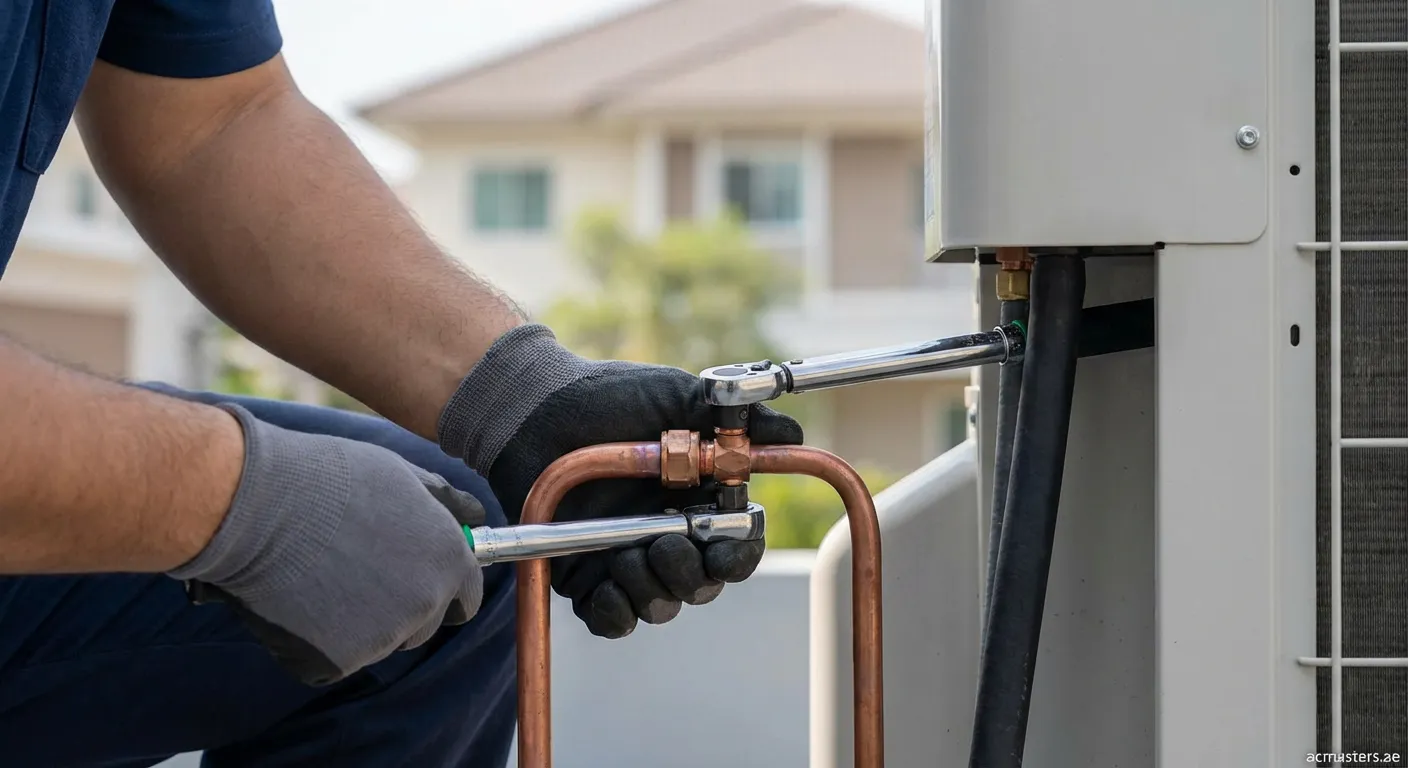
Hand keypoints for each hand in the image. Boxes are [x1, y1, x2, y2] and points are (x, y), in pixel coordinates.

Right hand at [172, 404, 484, 685]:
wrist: (258, 504)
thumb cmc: (329, 478)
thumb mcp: (400, 475)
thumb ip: (444, 504)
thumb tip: (475, 516)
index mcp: (448, 561)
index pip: (467, 599)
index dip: (445, 591)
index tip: (418, 581)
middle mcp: (424, 604)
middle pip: (423, 626)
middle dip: (399, 609)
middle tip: (356, 571)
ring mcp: (381, 638)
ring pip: (377, 643)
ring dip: (356, 623)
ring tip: (319, 575)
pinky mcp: (335, 663)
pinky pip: (333, 661)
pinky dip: (315, 641)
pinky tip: (295, 600)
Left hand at [437, 324, 802, 638]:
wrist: (536, 408)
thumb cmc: (609, 398)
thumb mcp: (679, 398)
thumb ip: (738, 419)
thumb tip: (793, 435)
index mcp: (698, 501)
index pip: (736, 548)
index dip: (737, 557)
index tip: (724, 551)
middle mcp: (668, 535)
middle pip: (701, 585)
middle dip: (691, 575)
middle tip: (665, 546)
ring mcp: (626, 559)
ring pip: (659, 606)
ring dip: (652, 589)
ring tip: (626, 554)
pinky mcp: (584, 576)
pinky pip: (609, 618)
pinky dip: (614, 612)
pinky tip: (608, 585)